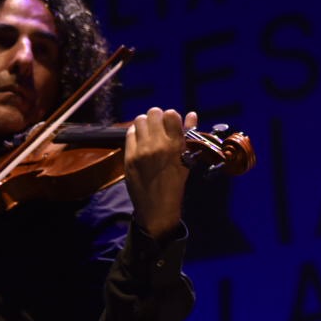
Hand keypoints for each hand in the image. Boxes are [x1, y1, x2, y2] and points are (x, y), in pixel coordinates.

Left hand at [124, 107, 196, 237]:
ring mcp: (141, 150)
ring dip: (145, 123)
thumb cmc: (175, 183)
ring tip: (148, 132)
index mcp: (176, 146)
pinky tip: (140, 140)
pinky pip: (129, 133)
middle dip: (157, 117)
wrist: (157, 207)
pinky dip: (135, 133)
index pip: (171, 114)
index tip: (171, 123)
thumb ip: (188, 135)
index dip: (171, 116)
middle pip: (153, 113)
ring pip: (139, 120)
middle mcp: (158, 144)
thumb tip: (192, 114)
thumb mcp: (187, 160)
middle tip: (159, 126)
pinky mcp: (129, 156)